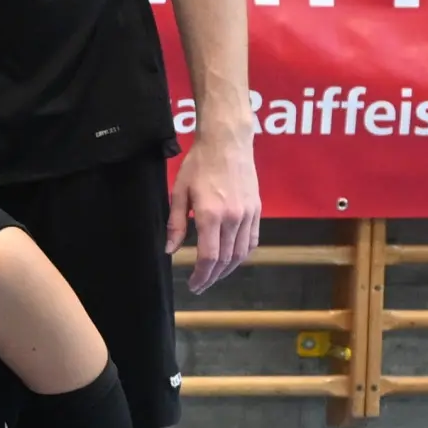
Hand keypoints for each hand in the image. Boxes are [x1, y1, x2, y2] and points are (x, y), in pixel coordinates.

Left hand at [169, 128, 262, 294]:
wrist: (227, 142)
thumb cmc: (199, 164)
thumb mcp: (180, 192)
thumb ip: (176, 223)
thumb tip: (171, 250)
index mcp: (211, 215)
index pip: (208, 257)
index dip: (201, 276)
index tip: (194, 285)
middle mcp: (233, 218)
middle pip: (225, 260)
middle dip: (212, 277)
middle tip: (201, 285)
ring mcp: (248, 215)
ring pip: (241, 254)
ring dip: (228, 270)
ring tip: (215, 276)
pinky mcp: (257, 210)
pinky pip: (253, 241)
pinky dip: (243, 255)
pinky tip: (232, 259)